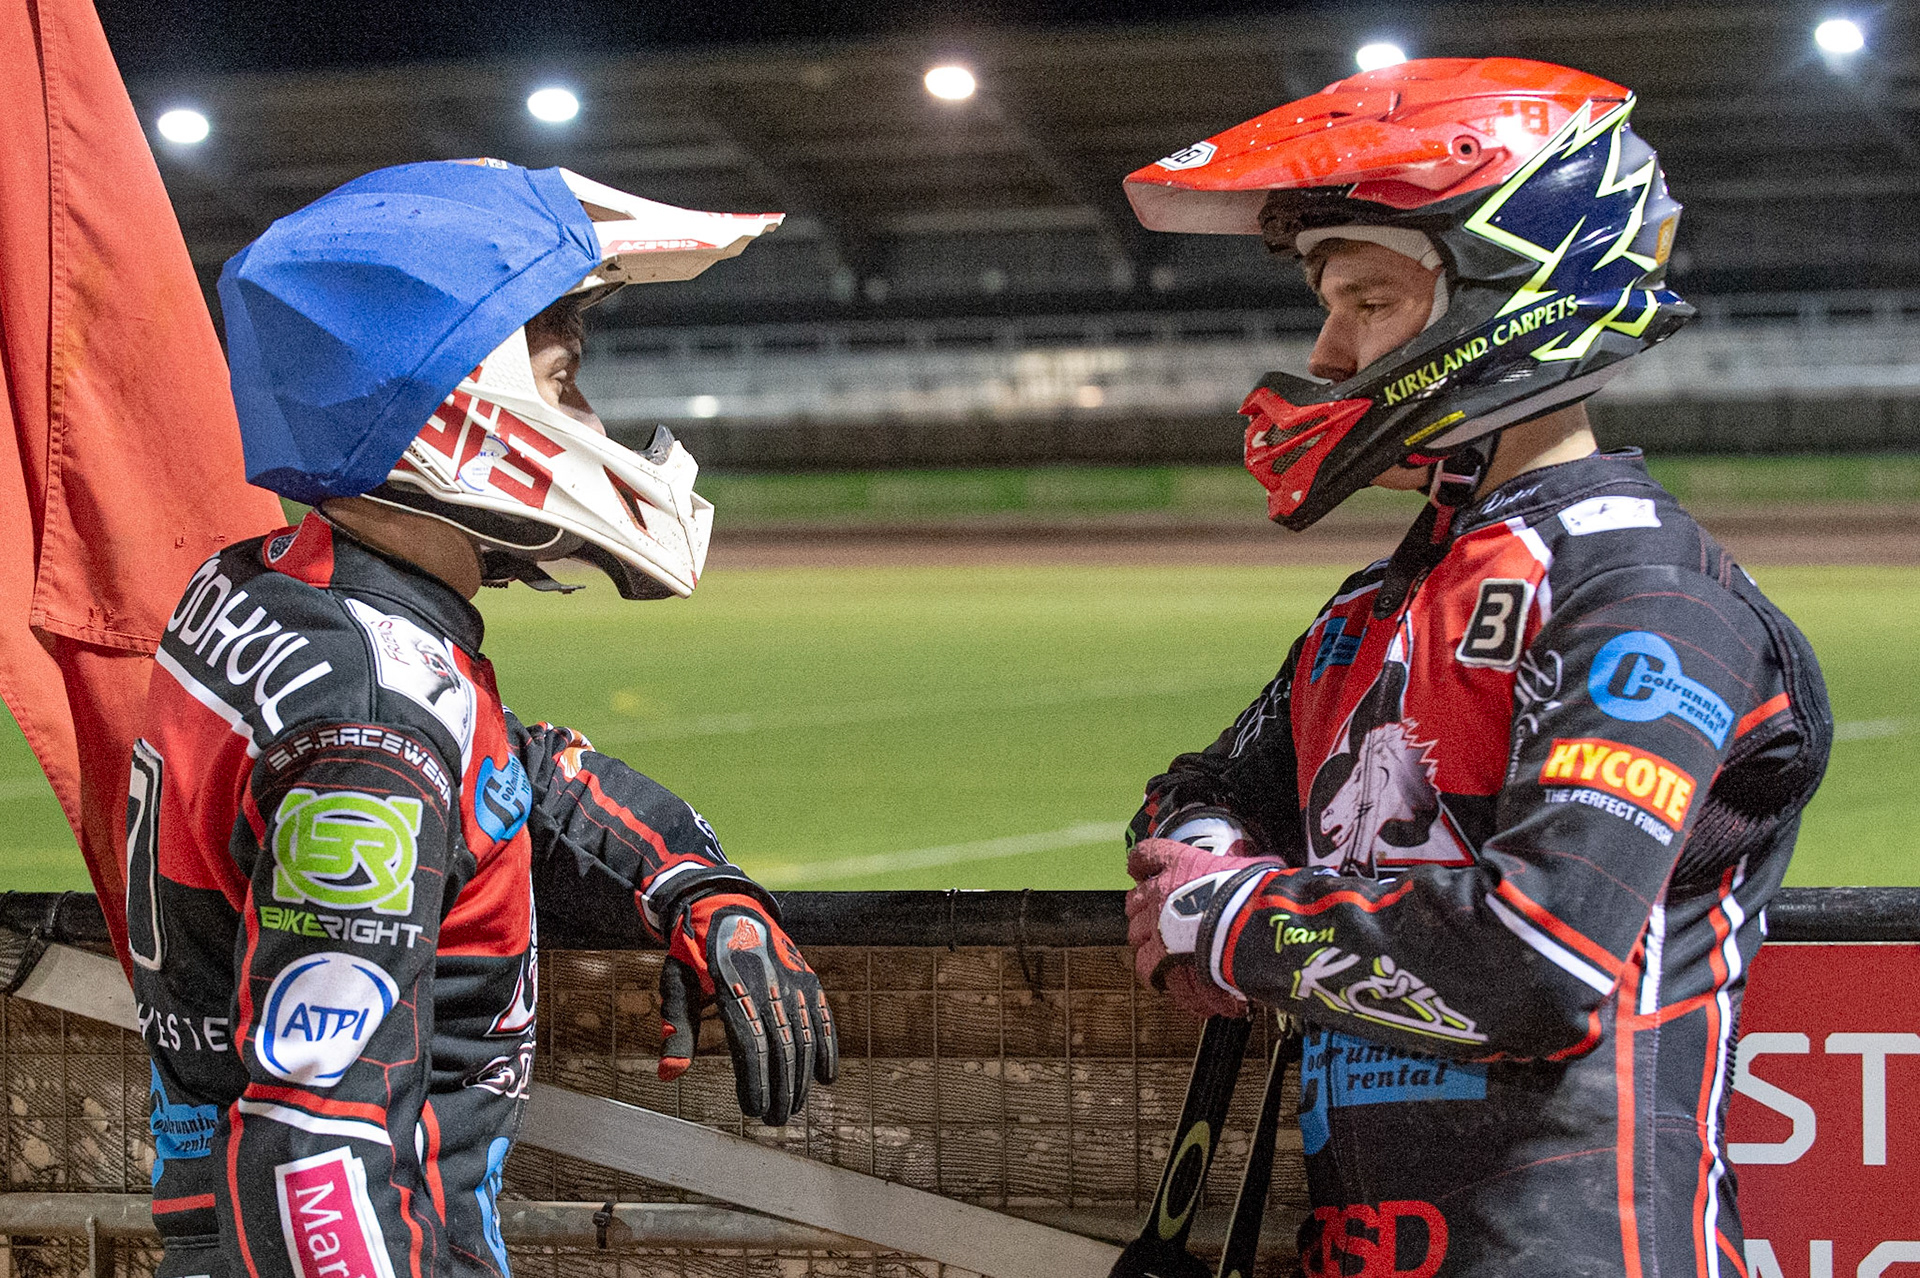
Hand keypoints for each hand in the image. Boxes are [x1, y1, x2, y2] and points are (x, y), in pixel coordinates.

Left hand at [658, 893, 836, 1125]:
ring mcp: (792, 978)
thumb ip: (677, 1029)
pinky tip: (826, 1077)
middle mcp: (768, 982)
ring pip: (804, 1036)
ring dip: (801, 1077)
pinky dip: (828, 1047)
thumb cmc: (693, 950)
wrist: (725, 902)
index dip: (755, 1081)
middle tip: (774, 1120)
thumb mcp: (676, 984)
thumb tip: (669, 1077)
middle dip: (781, 1088)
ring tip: (793, 1107)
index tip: (752, 1110)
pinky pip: (821, 1016)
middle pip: (781, 1046)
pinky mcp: (806, 975)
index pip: (750, 1044)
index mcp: (732, 985)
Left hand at [1126, 838, 1278, 1019]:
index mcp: (1181, 863)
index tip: (1139, 868)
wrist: (1246, 928)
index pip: (1148, 855)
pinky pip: (1144, 965)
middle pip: (1136, 899)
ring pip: (1135, 932)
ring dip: (1148, 940)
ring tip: (1165, 950)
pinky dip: (1154, 971)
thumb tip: (1271, 866)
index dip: (1141, 863)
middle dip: (1145, 908)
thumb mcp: (1252, 868)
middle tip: (1160, 918)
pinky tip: (1165, 977)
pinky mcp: (1157, 955)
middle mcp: (1160, 891)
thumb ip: (1250, 868)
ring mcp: (1155, 924)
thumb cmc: (1254, 895)